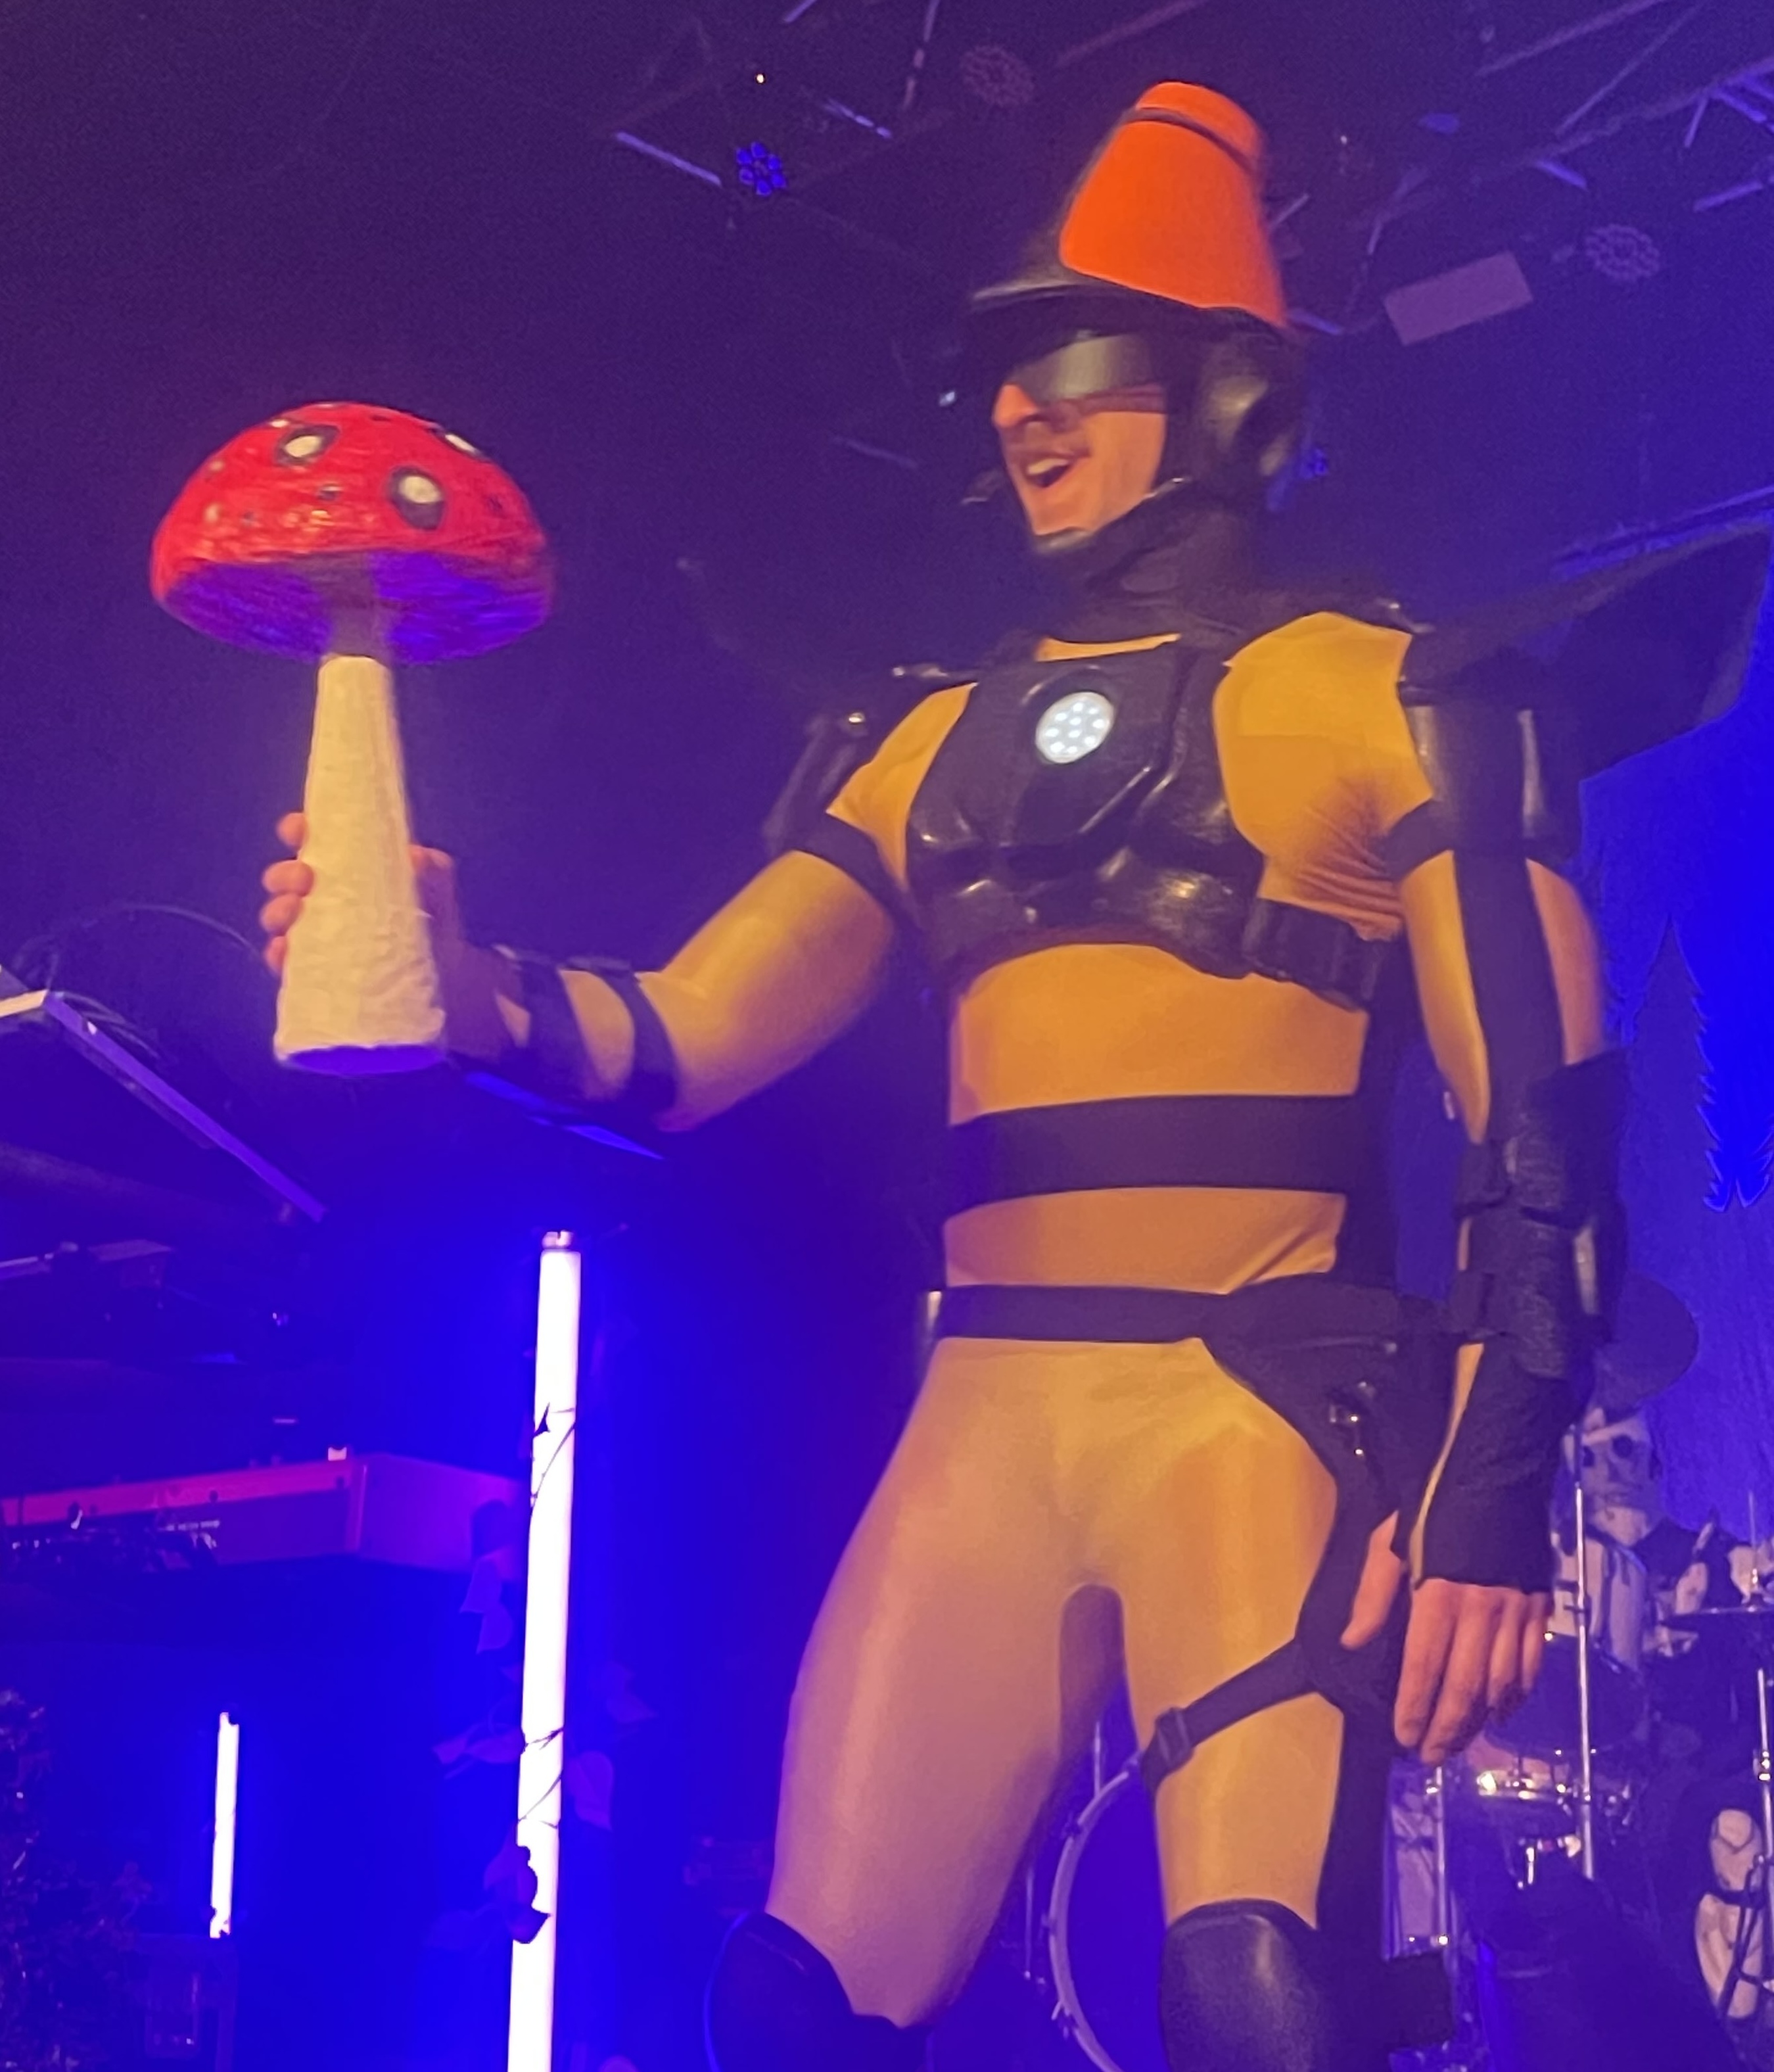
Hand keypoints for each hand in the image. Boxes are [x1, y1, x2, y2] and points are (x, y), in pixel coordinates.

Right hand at [258, 810, 462, 975]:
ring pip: (279, 916)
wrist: (441, 970)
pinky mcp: (311, 966)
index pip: (311, 841)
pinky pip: (286, 959)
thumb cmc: (429, 916)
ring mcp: (313, 930)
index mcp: (344, 867)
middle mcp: (321, 895)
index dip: (297, 830)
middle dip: (285, 874)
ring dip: (279, 910)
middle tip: (303, 878)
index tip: (297, 829)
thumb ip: (431, 869)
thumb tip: (416, 858)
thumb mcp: (435, 886)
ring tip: (295, 911)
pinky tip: (286, 950)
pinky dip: (280, 953)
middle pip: (285, 879)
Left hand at [1340, 1513, 1548, 1763]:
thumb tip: (1352, 1641)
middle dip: (1446, 1728)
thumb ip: (1372, 1594)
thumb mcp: (1390, 1541)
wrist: (1497, 1472)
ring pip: (1501, 1685)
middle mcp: (1482, 1610)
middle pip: (1465, 1687)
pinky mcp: (1541, 1608)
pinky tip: (1501, 1712)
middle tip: (1430, 1756)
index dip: (1414, 1707)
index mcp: (1439, 1594)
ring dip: (1480, 1721)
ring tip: (1459, 1743)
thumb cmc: (1434, 1504)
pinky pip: (1532, 1666)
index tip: (1403, 1736)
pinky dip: (1518, 1697)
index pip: (1424, 1667)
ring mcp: (1516, 1612)